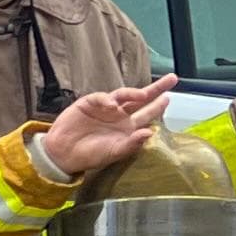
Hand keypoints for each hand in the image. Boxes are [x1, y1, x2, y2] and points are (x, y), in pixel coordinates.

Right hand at [37, 76, 178, 179]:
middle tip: (172, 79)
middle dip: (156, 89)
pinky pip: (101, 97)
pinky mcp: (89, 103)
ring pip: (124, 95)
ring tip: (142, 95)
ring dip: (134, 93)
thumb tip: (150, 132)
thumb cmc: (89, 155)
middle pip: (141, 99)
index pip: (147, 114)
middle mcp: (119, 115)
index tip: (169, 98)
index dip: (158, 106)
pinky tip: (111, 105)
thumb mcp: (114, 153)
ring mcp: (105, 108)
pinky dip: (107, 100)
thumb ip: (132, 143)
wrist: (63, 154)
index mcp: (127, 128)